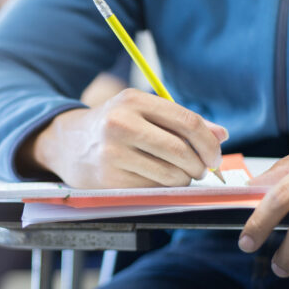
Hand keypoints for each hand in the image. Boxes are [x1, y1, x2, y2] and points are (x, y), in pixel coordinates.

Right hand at [20, 88, 227, 187]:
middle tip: (200, 169)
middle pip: (181, 151)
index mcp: (133, 100)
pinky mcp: (110, 178)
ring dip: (183, 179)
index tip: (215, 156)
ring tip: (176, 174)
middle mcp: (121, 124)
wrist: (67, 143)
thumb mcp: (141, 112)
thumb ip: (181, 122)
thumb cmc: (113, 126)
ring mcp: (113, 153)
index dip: (209, 143)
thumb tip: (221, 135)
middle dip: (199, 165)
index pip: (187, 122)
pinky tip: (153, 179)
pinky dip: (162, 187)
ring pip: (171, 174)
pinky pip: (153, 188)